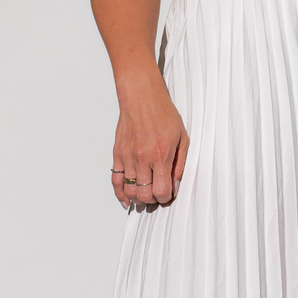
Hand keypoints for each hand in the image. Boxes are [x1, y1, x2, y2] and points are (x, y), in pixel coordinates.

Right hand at [111, 79, 188, 210]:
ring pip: (129, 191)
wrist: (142, 97)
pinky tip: (127, 200)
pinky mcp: (117, 154)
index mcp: (160, 155)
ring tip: (145, 196)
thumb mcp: (182, 138)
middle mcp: (142, 158)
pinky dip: (120, 194)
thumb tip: (175, 185)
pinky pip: (115, 181)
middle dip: (152, 200)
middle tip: (157, 196)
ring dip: (138, 199)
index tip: (168, 195)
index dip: (166, 198)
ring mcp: (128, 157)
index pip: (161, 191)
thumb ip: (179, 164)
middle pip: (144, 195)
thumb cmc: (162, 113)